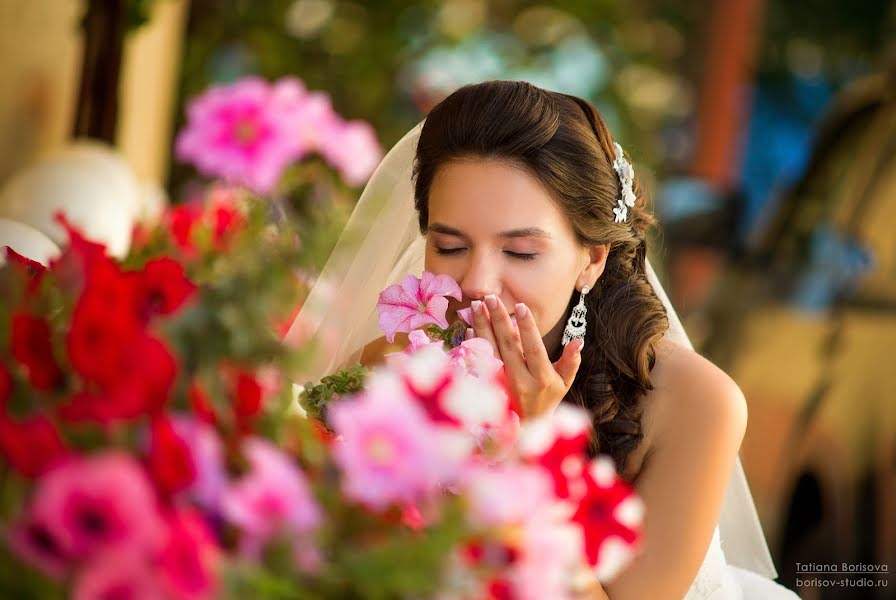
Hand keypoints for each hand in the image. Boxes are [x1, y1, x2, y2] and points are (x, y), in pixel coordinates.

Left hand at [468, 294, 582, 418]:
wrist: (527, 426)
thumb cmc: (548, 398)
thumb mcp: (564, 382)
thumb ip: (571, 361)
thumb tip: (579, 340)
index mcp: (541, 377)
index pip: (533, 348)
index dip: (527, 327)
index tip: (520, 306)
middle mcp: (519, 380)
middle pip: (507, 345)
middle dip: (498, 319)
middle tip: (491, 298)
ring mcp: (501, 384)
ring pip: (489, 351)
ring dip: (482, 327)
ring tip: (476, 306)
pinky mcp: (487, 386)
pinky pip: (477, 362)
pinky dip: (472, 344)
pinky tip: (468, 328)